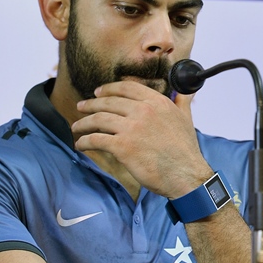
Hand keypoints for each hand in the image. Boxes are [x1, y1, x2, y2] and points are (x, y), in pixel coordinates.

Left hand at [71, 81, 212, 196]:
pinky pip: (96, 139)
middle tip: (81, 107)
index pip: (126, 88)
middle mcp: (144, 111)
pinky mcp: (123, 147)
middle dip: (91, 104)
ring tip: (76, 127)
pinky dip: (84, 142)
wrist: (186, 175)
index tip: (98, 92)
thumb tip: (186, 91)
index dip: (108, 89)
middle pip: (108, 102)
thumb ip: (182, 102)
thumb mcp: (186, 119)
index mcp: (158, 102)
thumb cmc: (186, 150)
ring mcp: (132, 128)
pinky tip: (81, 145)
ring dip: (83, 123)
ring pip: (98, 119)